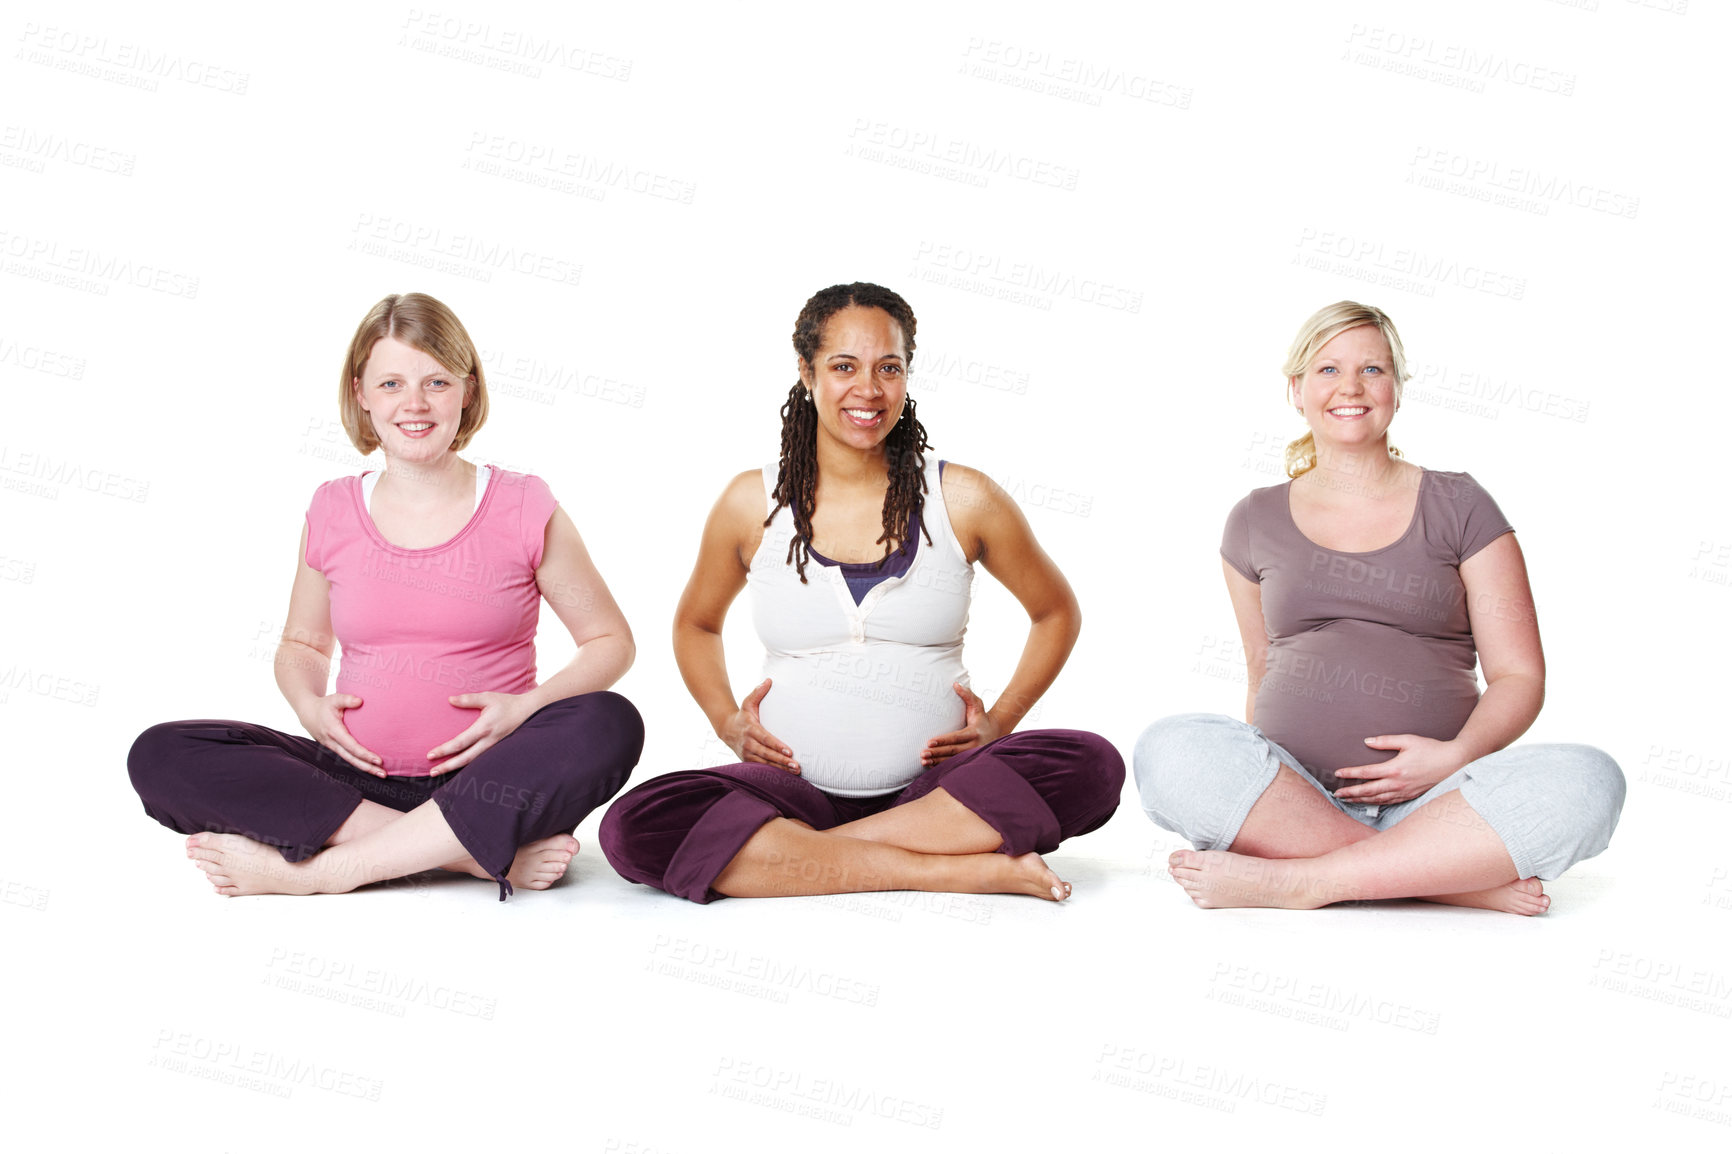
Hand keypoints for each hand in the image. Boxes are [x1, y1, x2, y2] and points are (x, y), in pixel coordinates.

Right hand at [298, 693, 384, 776]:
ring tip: (381, 774)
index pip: (351, 746)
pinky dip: (359, 763)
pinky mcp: (334, 748)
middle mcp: (332, 742)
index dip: (364, 754)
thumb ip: (347, 699)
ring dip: (365, 768)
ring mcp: (332, 747)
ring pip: (350, 760)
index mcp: (333, 731)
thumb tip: (360, 701)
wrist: (308, 713)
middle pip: (351, 759)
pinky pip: (348, 757)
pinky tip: (371, 767)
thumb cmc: (324, 705)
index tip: (379, 760)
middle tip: (383, 774)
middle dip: (368, 767)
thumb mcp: (334, 699)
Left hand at [428, 692, 538, 773]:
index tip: (430, 755)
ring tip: (442, 772)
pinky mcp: (498, 749)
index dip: (444, 750)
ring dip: (456, 768)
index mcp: (484, 728)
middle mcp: (489, 741)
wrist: (530, 712)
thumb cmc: (507, 703)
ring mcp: (494, 747)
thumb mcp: (488, 697)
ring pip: (473, 762)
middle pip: (465, 758)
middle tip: (432, 772)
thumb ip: (469, 699)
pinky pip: (481, 760)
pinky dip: (468, 766)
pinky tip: (459, 767)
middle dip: (447, 766)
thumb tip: (450, 700)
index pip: (460, 743)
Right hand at [721, 679, 798, 772]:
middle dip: (781, 760)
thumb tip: (769, 680)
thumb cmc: (743, 715)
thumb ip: (758, 692)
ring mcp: (748, 754)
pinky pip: (762, 768)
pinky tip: (786, 775)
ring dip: (780, 768)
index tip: (789, 751)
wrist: (727, 729)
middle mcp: (749, 744)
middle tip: (796, 765)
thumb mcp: (748, 702)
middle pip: (767, 754)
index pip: (766, 739)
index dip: (777, 746)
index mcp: (751, 729)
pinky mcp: (748, 761)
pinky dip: (774, 772)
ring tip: (795, 771)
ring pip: (765, 764)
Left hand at [921, 683, 1002, 767]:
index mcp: (974, 732)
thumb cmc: (981, 717)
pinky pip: (955, 765)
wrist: (995, 732)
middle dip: (937, 753)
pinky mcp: (969, 760)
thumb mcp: (977, 705)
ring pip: (953, 760)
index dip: (943, 740)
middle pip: (953, 751)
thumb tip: (955, 684)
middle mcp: (975, 746)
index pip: (956, 737)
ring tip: (924, 760)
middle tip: (923, 753)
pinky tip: (931, 765)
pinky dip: (942, 765)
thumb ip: (967, 695)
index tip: (930, 742)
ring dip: (937, 761)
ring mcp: (973, 755)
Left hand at [1332, 734, 1463, 804]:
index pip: (1366, 773)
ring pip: (1377, 799)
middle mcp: (1398, 784)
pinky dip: (1376, 803)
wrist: (1455, 763)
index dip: (1350, 773)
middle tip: (1336, 795)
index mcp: (1395, 769)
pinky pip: (1389, 802)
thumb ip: (1386, 741)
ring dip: (1361, 800)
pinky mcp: (1411, 796)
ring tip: (1348, 800)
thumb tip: (1367, 742)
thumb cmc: (1432, 749)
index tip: (1337, 773)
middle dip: (1351, 793)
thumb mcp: (1408, 740)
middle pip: (1368, 791)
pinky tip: (1370, 802)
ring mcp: (1404, 792)